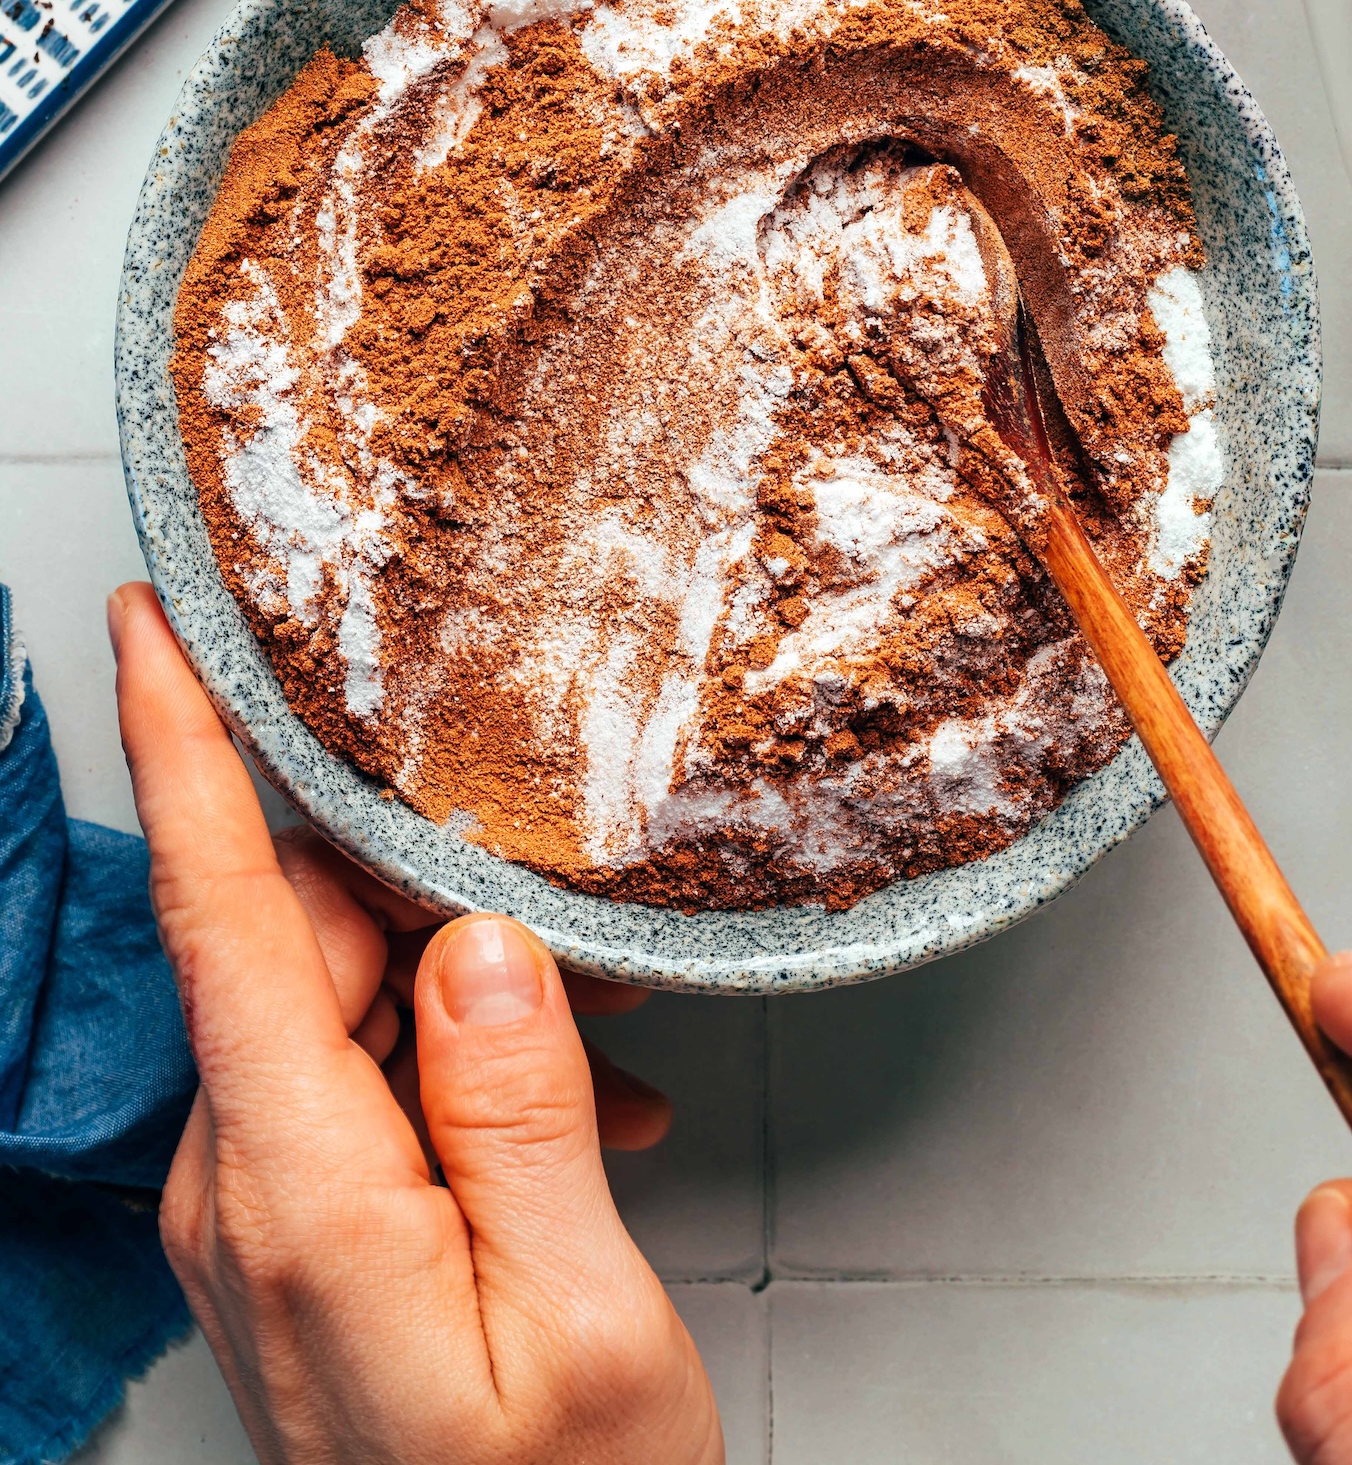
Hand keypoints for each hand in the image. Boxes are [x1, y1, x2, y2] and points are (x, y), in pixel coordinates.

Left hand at [109, 581, 721, 1464]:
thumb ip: (525, 1112)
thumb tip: (478, 940)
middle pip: (301, 944)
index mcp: (302, 1194)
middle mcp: (245, 1191)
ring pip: (339, 1006)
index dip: (183, 755)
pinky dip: (460, 1069)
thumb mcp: (582, 1320)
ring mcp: (261, 1216)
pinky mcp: (296, 1235)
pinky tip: (576, 1121)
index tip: (146, 626)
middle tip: (555, 884)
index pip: (221, 922)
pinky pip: (358, 1084)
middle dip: (419, 884)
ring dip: (463, 992)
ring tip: (609, 1058)